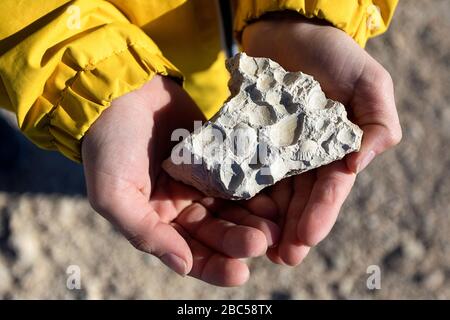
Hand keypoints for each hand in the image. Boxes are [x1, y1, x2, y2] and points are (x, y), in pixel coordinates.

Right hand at [81, 76, 279, 285]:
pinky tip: (272, 194)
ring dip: (254, 219)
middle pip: (218, 232)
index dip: (215, 266)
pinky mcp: (219, 155)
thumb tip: (183, 266)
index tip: (240, 272)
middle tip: (261, 241)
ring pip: (234, 208)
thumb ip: (146, 233)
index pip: (191, 253)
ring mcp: (204, 180)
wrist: (121, 92)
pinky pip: (240, 175)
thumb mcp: (114, 196)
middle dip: (240, 240)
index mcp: (160, 221)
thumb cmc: (109, 147)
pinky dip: (255, 187)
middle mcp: (185, 205)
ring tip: (274, 224)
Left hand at [242, 14, 401, 264]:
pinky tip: (228, 209)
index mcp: (334, 152)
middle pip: (297, 201)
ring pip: (269, 192)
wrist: (290, 33)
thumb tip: (359, 162)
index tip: (305, 238)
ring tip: (253, 244)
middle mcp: (304, 159)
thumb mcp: (368, 82)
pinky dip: (238, 190)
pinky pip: (242, 167)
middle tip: (278, 257)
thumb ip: (377, 121)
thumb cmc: (333, 56)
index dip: (319, 215)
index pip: (329, 190)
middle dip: (289, 230)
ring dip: (262, 220)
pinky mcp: (247, 140)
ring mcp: (274, 151)